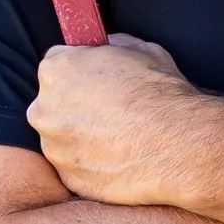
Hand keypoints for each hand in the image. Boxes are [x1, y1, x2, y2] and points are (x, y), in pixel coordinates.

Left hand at [29, 35, 205, 205]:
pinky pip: (74, 166)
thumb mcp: (142, 50)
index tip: (97, 78)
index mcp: (56, 70)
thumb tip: (112, 47)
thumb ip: (115, 46)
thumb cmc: (160, 94)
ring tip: (118, 136)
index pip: (57, 63)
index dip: (80, 70)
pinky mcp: (68, 177)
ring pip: (62, 137)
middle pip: (52, 102)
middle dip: (74, 104)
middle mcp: (45, 110)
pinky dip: (91, 162)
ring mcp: (54, 148)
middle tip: (109, 109)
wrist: (178, 145)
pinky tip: (119, 157)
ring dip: (81, 135)